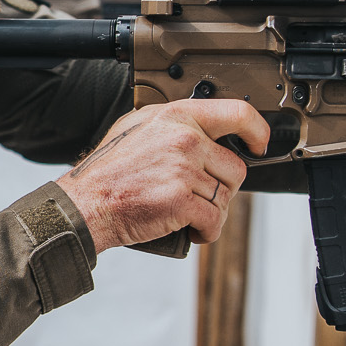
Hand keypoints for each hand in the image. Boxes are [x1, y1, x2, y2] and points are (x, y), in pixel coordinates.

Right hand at [58, 99, 271, 254]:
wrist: (87, 203)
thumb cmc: (109, 170)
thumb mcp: (138, 128)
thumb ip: (174, 124)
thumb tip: (206, 130)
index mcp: (176, 116)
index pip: (238, 114)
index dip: (257, 131)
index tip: (258, 144)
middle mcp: (184, 139)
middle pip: (235, 168)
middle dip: (221, 187)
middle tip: (197, 195)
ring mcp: (184, 170)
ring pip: (225, 197)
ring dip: (212, 212)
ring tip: (187, 212)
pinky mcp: (182, 201)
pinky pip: (215, 221)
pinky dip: (206, 231)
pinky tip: (189, 229)